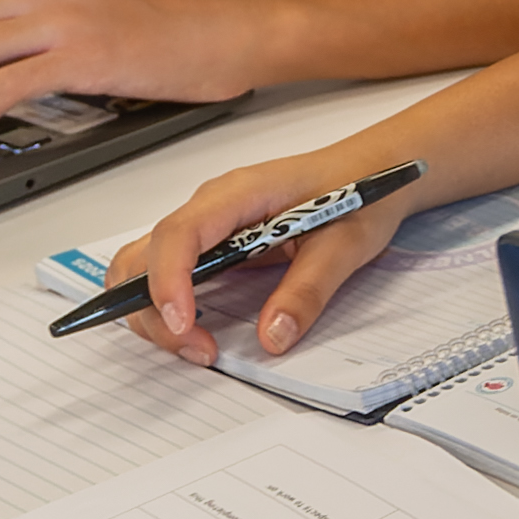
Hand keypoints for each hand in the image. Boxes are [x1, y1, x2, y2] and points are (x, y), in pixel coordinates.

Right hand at [118, 139, 416, 366]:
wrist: (372, 169)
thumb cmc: (360, 191)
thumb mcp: (346, 244)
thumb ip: (308, 289)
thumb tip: (273, 336)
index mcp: (240, 193)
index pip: (180, 233)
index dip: (168, 280)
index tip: (183, 324)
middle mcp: (212, 205)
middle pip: (146, 255)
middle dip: (153, 308)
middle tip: (197, 349)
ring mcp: (209, 223)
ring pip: (147, 266)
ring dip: (155, 311)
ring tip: (197, 345)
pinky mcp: (214, 241)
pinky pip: (170, 272)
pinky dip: (169, 305)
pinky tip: (197, 329)